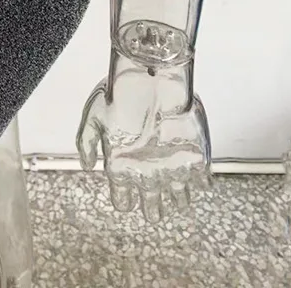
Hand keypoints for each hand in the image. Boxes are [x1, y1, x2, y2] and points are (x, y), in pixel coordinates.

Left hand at [76, 47, 212, 221]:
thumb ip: (87, 144)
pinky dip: (200, 181)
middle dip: (154, 207)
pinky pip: (203, 184)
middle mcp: (148, 178)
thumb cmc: (121, 94)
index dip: (127, 199)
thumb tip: (87, 165)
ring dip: (178, 197)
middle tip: (157, 199)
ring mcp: (175, 172)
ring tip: (177, 186)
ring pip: (180, 202)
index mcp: (121, 170)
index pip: (124, 204)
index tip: (130, 191)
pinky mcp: (198, 161)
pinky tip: (195, 171)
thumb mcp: (92, 117)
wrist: (152, 78)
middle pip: (154, 211)